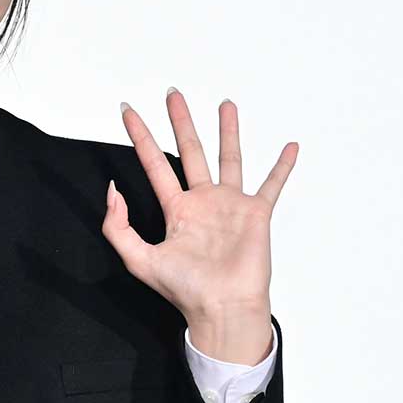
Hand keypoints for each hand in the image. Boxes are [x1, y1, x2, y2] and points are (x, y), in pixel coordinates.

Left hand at [101, 88, 297, 364]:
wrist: (221, 308)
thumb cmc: (184, 290)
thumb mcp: (138, 259)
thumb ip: (118, 226)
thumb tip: (113, 190)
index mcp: (176, 210)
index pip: (154, 163)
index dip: (140, 137)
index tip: (128, 111)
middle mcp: (203, 202)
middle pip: (189, 151)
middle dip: (181, 121)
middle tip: (173, 93)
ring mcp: (230, 206)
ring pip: (229, 158)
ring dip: (228, 131)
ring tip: (226, 104)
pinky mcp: (256, 214)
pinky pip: (272, 185)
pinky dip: (281, 167)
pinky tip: (289, 147)